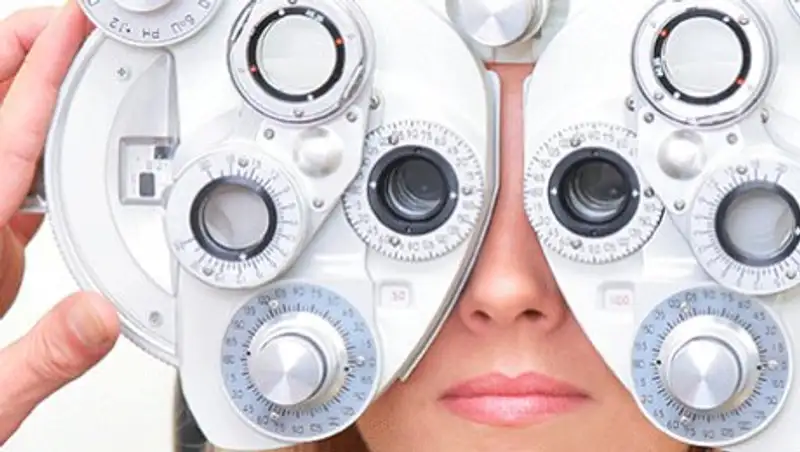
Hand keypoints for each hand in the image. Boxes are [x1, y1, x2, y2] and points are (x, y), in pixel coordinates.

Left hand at [0, 2, 119, 444]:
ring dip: (26, 90)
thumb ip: (45, 357)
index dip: (41, 68)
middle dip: (20, 49)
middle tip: (68, 17)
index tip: (70, 22)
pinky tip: (51, 149)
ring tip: (67, 58)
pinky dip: (31, 147)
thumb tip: (97, 319)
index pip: (7, 134)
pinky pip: (7, 179)